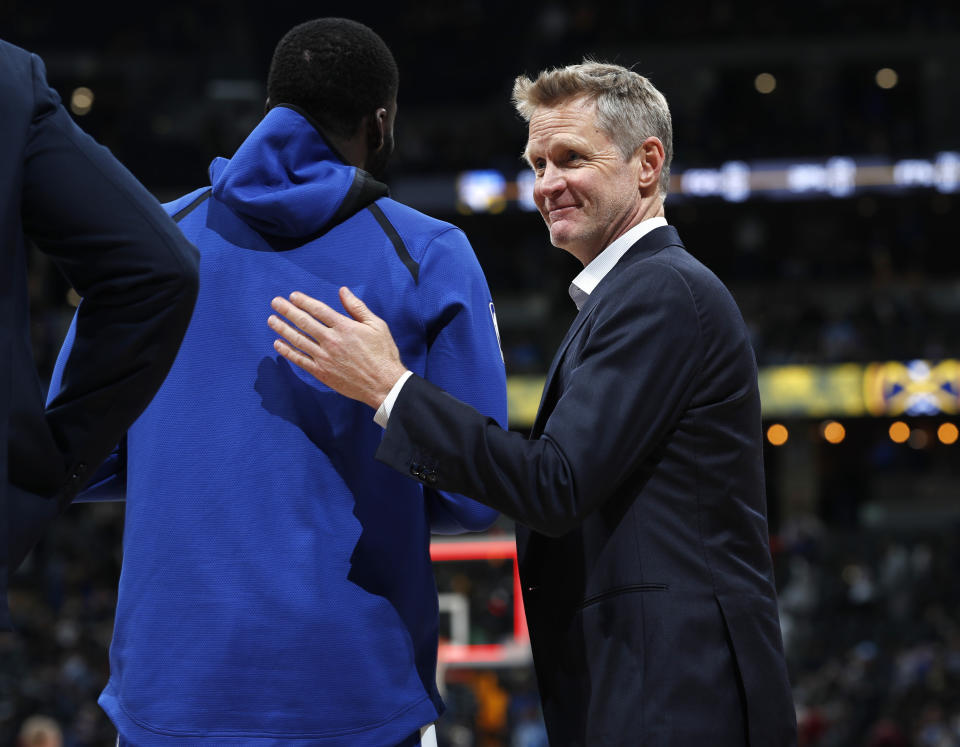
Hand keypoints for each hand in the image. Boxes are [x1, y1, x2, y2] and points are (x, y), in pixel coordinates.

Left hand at [268, 287, 408, 409]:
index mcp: (345, 327)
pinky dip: (287, 352)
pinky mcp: (322, 372)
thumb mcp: (377, 326)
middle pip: (304, 322)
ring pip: (298, 340)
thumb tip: (343, 291)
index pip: (319, 310)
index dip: (304, 301)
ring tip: (271, 320)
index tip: (293, 296)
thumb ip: (357, 308)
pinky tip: (278, 344)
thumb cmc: (383, 353)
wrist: (383, 384)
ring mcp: (325, 357)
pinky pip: (300, 360)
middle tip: (275, 303)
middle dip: (287, 311)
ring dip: (283, 329)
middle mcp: (332, 340)